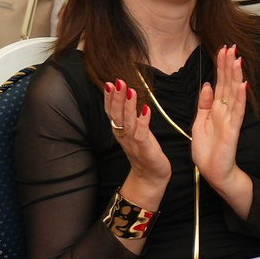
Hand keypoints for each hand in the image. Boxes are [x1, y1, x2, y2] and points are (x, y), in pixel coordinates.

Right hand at [100, 79, 170, 197]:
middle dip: (116, 97)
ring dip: (128, 106)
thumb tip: (126, 97)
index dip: (109, 97)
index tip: (108, 82)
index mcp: (119, 131)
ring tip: (130, 91)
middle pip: (117, 114)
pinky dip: (143, 121)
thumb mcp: (132, 132)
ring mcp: (133, 142)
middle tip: (117, 81)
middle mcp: (124, 135)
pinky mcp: (144, 148)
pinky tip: (145, 109)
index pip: (111, 111)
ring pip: (128, 122)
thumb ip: (128, 117)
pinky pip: (142, 133)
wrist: (150, 176)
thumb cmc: (143, 152)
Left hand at [188, 46, 247, 189]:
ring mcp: (230, 119)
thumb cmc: (208, 151)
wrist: (213, 172)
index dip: (220, 66)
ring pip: (234, 93)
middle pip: (227, 84)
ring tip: (237, 59)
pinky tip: (243, 85)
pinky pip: (237, 111)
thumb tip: (207, 84)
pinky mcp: (233, 130)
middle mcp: (225, 111)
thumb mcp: (199, 122)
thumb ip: (204, 103)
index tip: (222, 49)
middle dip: (228, 65)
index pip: (220, 83)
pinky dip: (240, 98)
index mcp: (216, 109)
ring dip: (236, 76)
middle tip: (231, 47)